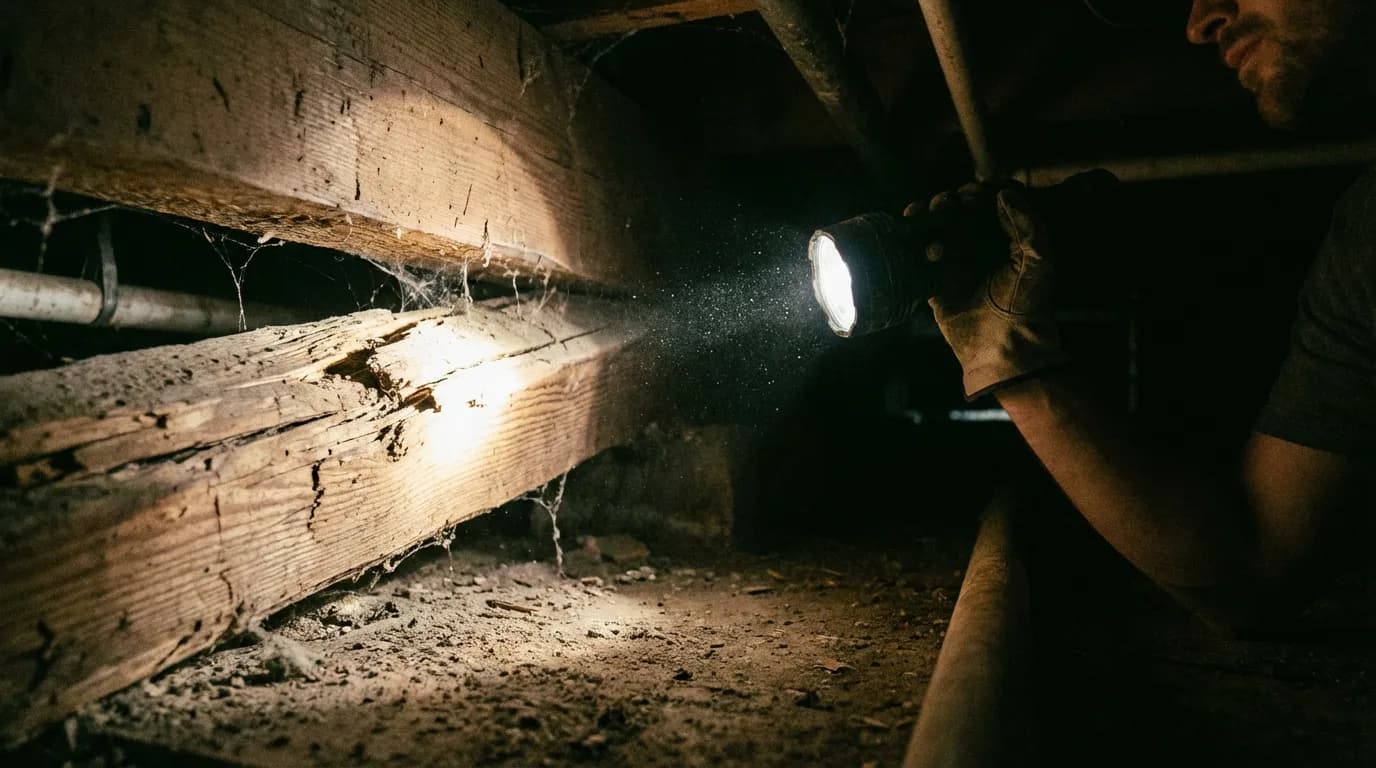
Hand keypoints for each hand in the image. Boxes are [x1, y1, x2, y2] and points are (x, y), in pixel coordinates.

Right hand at [911, 180, 1068, 399]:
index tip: (973, 194)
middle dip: (951, 200)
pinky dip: (913, 240)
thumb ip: (1028, 225)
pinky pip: (920, 255)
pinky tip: (913, 231)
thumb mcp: (1038, 261)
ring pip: (938, 229)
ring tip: (927, 212)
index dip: (982, 191)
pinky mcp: (936, 282)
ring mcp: (957, 264)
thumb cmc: (1026, 305)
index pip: (993, 202)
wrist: (1003, 348)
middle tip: (947, 203)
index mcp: (1008, 239)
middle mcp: (981, 247)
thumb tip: (1005, 193)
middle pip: (961, 212)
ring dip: (930, 215)